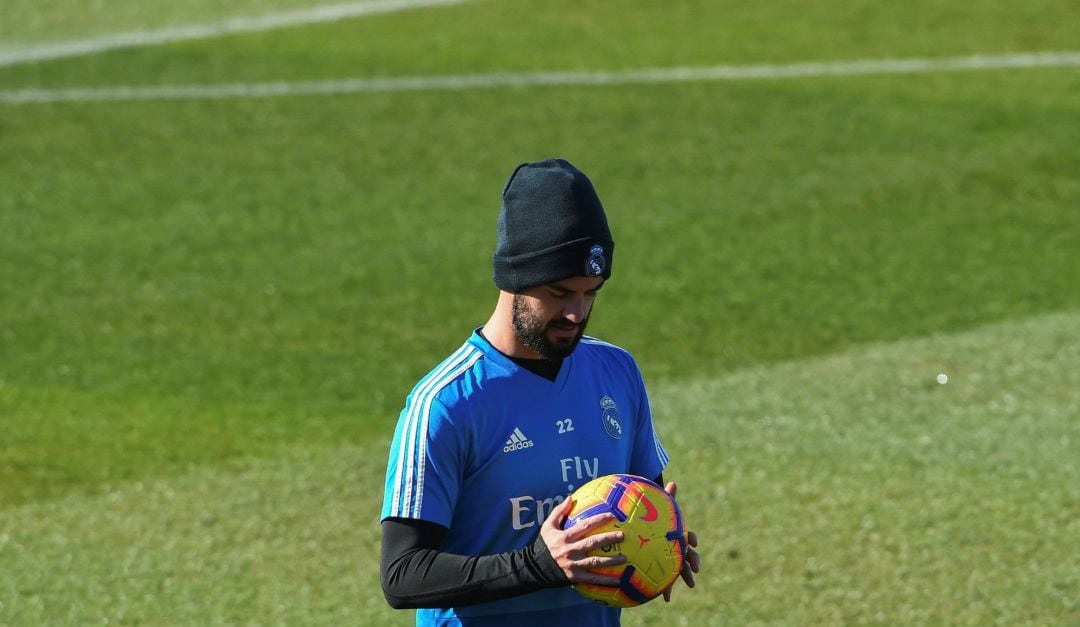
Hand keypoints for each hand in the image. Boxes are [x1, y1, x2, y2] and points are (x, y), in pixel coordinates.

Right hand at [539, 496, 626, 585]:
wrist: (536, 568)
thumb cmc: (544, 544)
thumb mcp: (548, 526)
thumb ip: (559, 512)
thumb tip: (570, 497)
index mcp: (565, 537)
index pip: (585, 526)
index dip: (599, 520)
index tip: (612, 516)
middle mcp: (571, 550)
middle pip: (593, 543)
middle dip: (609, 538)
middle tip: (622, 535)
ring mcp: (574, 565)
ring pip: (595, 562)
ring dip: (611, 560)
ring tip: (625, 558)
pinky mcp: (576, 577)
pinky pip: (593, 579)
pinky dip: (606, 581)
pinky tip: (618, 580)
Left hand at [661, 481, 700, 601]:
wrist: (646, 537)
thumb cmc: (654, 524)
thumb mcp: (659, 511)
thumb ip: (666, 499)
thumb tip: (673, 482)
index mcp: (677, 536)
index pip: (688, 536)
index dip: (692, 539)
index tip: (693, 541)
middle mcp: (679, 549)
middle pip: (690, 555)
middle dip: (694, 562)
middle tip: (697, 568)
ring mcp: (673, 561)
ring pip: (683, 570)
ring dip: (687, 577)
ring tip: (690, 584)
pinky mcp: (666, 572)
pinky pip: (667, 581)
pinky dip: (667, 590)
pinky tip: (666, 598)